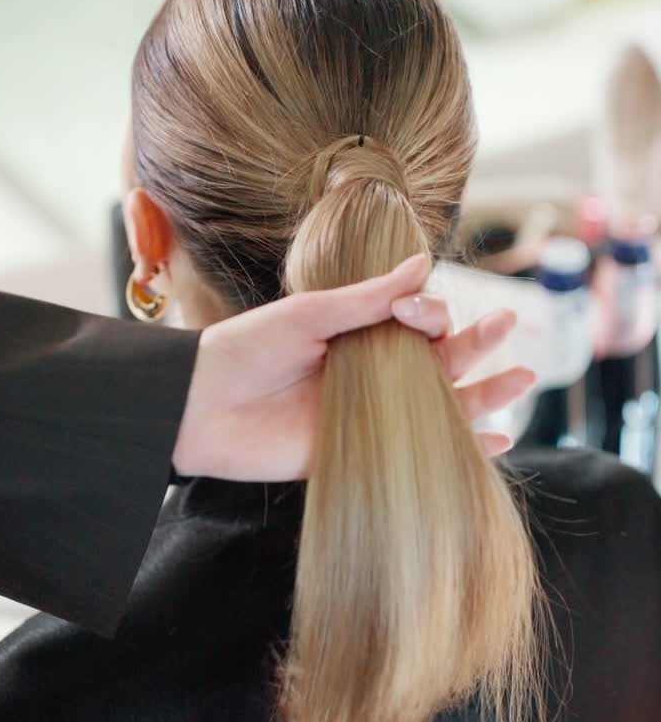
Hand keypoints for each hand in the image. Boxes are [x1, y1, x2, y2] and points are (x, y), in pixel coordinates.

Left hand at [174, 254, 534, 479]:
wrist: (197, 407)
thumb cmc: (244, 351)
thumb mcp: (307, 315)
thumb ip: (366, 298)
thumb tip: (424, 265)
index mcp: (357, 333)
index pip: (416, 321)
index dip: (430, 314)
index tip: (415, 311)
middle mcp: (369, 372)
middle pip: (438, 360)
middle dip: (476, 346)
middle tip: (510, 326)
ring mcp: (368, 415)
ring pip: (438, 405)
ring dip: (483, 394)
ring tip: (524, 379)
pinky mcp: (358, 455)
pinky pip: (417, 452)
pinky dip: (458, 449)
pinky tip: (496, 442)